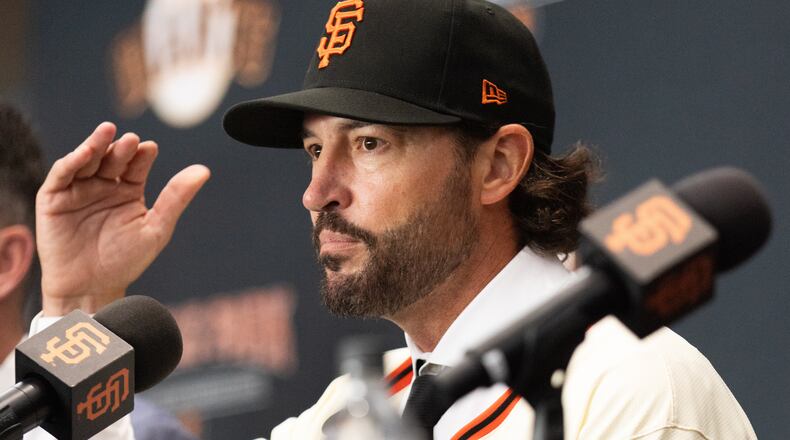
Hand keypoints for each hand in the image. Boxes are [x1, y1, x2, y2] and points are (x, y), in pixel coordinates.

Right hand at [36, 122, 209, 314]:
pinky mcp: (54, 198)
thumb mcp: (156, 228)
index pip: (137, 165)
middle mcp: (104, 185)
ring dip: (97, 145)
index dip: (143, 155)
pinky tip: (85, 152)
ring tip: (108, 132)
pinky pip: (62, 174)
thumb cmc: (125, 261)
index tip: (151, 148)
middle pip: (113, 158)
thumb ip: (176, 198)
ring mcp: (79, 190)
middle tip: (132, 140)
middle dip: (122, 148)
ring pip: (88, 160)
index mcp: (129, 190)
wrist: (91, 288)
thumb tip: (204, 170)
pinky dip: (73, 160)